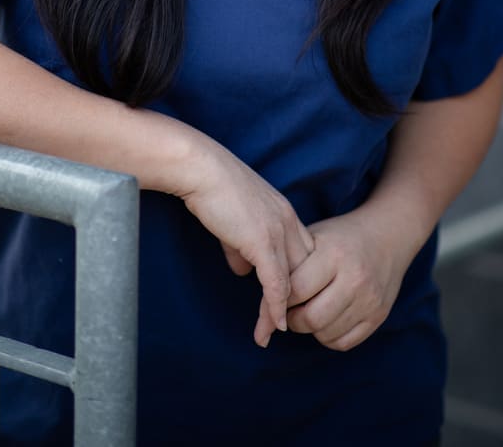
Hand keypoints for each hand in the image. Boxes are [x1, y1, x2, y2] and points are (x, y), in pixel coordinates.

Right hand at [177, 141, 313, 346]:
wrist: (200, 169)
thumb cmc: (211, 188)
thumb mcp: (234, 220)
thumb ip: (241, 246)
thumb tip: (242, 270)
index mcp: (285, 214)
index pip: (301, 256)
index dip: (294, 281)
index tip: (284, 304)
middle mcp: (289, 222)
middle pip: (301, 272)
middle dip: (292, 301)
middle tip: (279, 325)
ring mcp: (278, 231)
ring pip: (289, 282)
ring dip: (279, 312)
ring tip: (269, 334)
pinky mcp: (263, 241)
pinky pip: (275, 283)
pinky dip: (275, 307)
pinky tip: (273, 326)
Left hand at [258, 208, 408, 351]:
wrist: (388, 236)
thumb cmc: (341, 237)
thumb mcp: (315, 237)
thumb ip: (291, 262)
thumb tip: (261, 292)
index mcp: (334, 254)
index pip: (295, 288)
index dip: (278, 296)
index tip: (273, 294)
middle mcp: (354, 278)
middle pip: (310, 318)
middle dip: (291, 319)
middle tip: (286, 310)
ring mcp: (369, 300)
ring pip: (325, 333)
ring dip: (309, 329)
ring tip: (305, 312)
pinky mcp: (379, 316)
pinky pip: (343, 343)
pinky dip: (328, 336)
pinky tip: (324, 320)